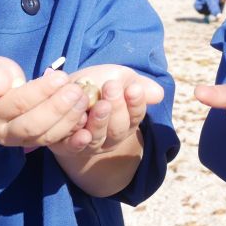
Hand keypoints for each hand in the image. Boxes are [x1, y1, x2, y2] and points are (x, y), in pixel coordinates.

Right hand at [0, 56, 90, 148]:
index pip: (18, 103)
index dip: (41, 91)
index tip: (61, 77)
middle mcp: (3, 133)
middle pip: (33, 125)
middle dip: (58, 108)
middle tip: (77, 91)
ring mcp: (20, 142)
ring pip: (47, 136)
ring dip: (68, 119)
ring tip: (83, 99)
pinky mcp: (36, 144)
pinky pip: (56, 142)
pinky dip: (72, 131)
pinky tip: (85, 117)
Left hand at [49, 64, 164, 155]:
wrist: (66, 89)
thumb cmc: (97, 83)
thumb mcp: (120, 78)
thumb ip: (138, 84)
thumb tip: (158, 94)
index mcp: (127, 121)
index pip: (136, 115)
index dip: (136, 103)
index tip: (134, 88)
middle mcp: (111, 137)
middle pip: (119, 129)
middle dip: (117, 107)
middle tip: (112, 87)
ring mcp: (90, 144)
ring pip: (98, 138)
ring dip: (99, 122)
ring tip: (99, 104)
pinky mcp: (67, 147)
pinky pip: (73, 147)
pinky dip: (77, 141)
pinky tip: (80, 126)